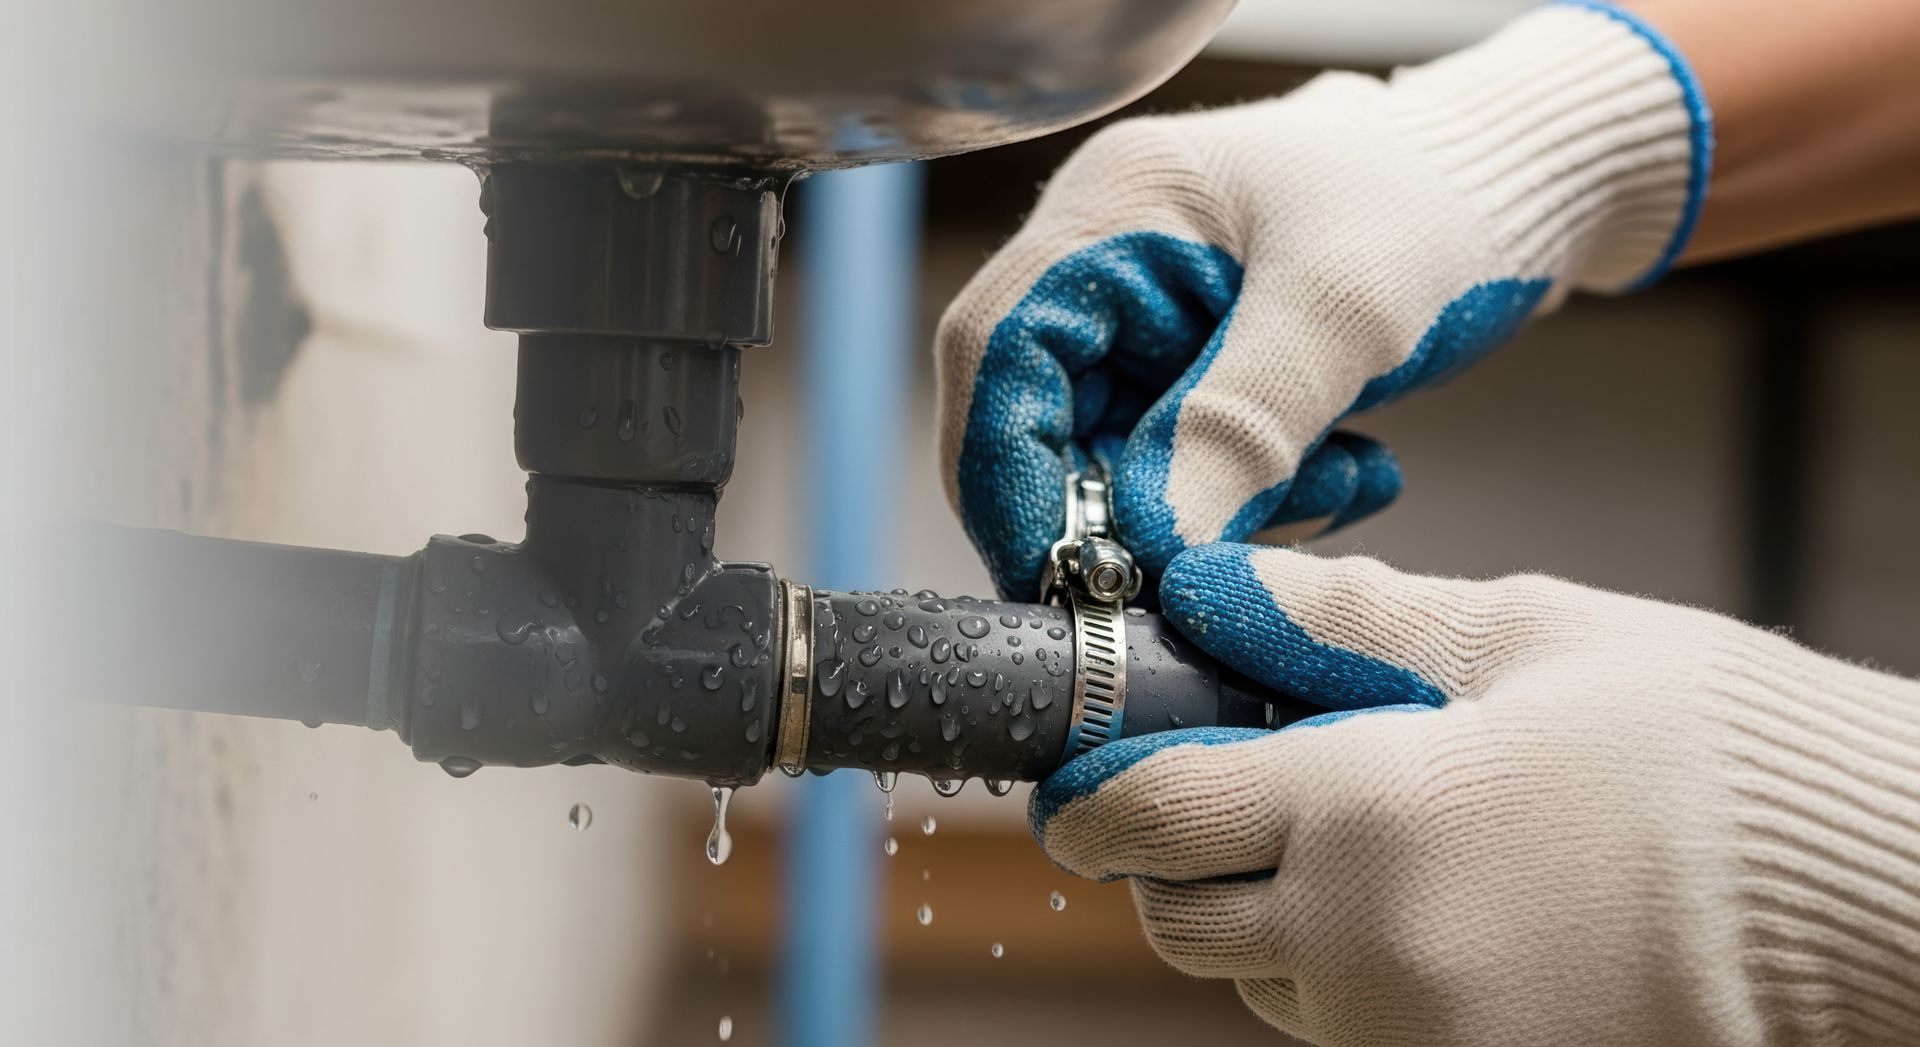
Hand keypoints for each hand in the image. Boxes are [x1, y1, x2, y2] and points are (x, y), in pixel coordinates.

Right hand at [935, 2, 1709, 599]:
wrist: (1527, 185)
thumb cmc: (1440, 198)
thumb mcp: (1342, 313)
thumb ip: (1236, 426)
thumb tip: (1149, 548)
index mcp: (1114, 211)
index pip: (997, 354)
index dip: (1007, 481)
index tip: (1064, 578)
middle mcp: (1109, 263)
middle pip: (1044, 423)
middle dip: (1127, 513)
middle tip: (1206, 575)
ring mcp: (1153, 319)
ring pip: (1122, 464)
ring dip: (1220, 510)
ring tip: (1337, 484)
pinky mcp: (1201, 368)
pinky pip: (1190, 468)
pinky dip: (1260, 497)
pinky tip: (1351, 471)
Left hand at [1032, 544, 1919, 1045]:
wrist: (1853, 892)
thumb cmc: (1702, 745)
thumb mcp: (1520, 636)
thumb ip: (1342, 620)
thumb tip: (1211, 592)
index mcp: (1368, 815)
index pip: (1152, 818)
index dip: (1091, 799)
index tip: (1075, 785)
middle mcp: (1368, 946)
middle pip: (1179, 922)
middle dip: (1169, 861)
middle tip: (1220, 797)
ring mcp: (1415, 1034)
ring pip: (1256, 988)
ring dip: (1259, 920)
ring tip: (1353, 845)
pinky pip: (1343, 1033)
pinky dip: (1338, 975)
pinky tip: (1417, 906)